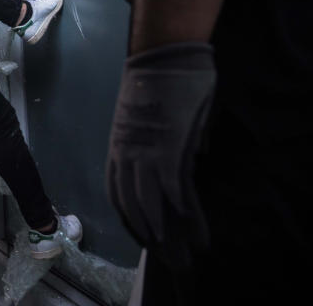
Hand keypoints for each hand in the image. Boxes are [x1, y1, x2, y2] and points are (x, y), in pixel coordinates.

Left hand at [106, 42, 214, 268]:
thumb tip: (188, 157)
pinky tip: (195, 223)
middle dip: (148, 234)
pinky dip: (184, 209)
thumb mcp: (145, 116)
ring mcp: (146, 152)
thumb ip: (160, 141)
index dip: (128, 216)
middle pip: (132, 204)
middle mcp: (126, 153)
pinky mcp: (168, 148)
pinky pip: (174, 188)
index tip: (140, 235)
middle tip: (166, 255)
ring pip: (150, 203)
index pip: (116, 191)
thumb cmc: (157, 80)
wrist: (161, 56)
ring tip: (180, 251)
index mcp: (118, 145)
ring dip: (166, 231)